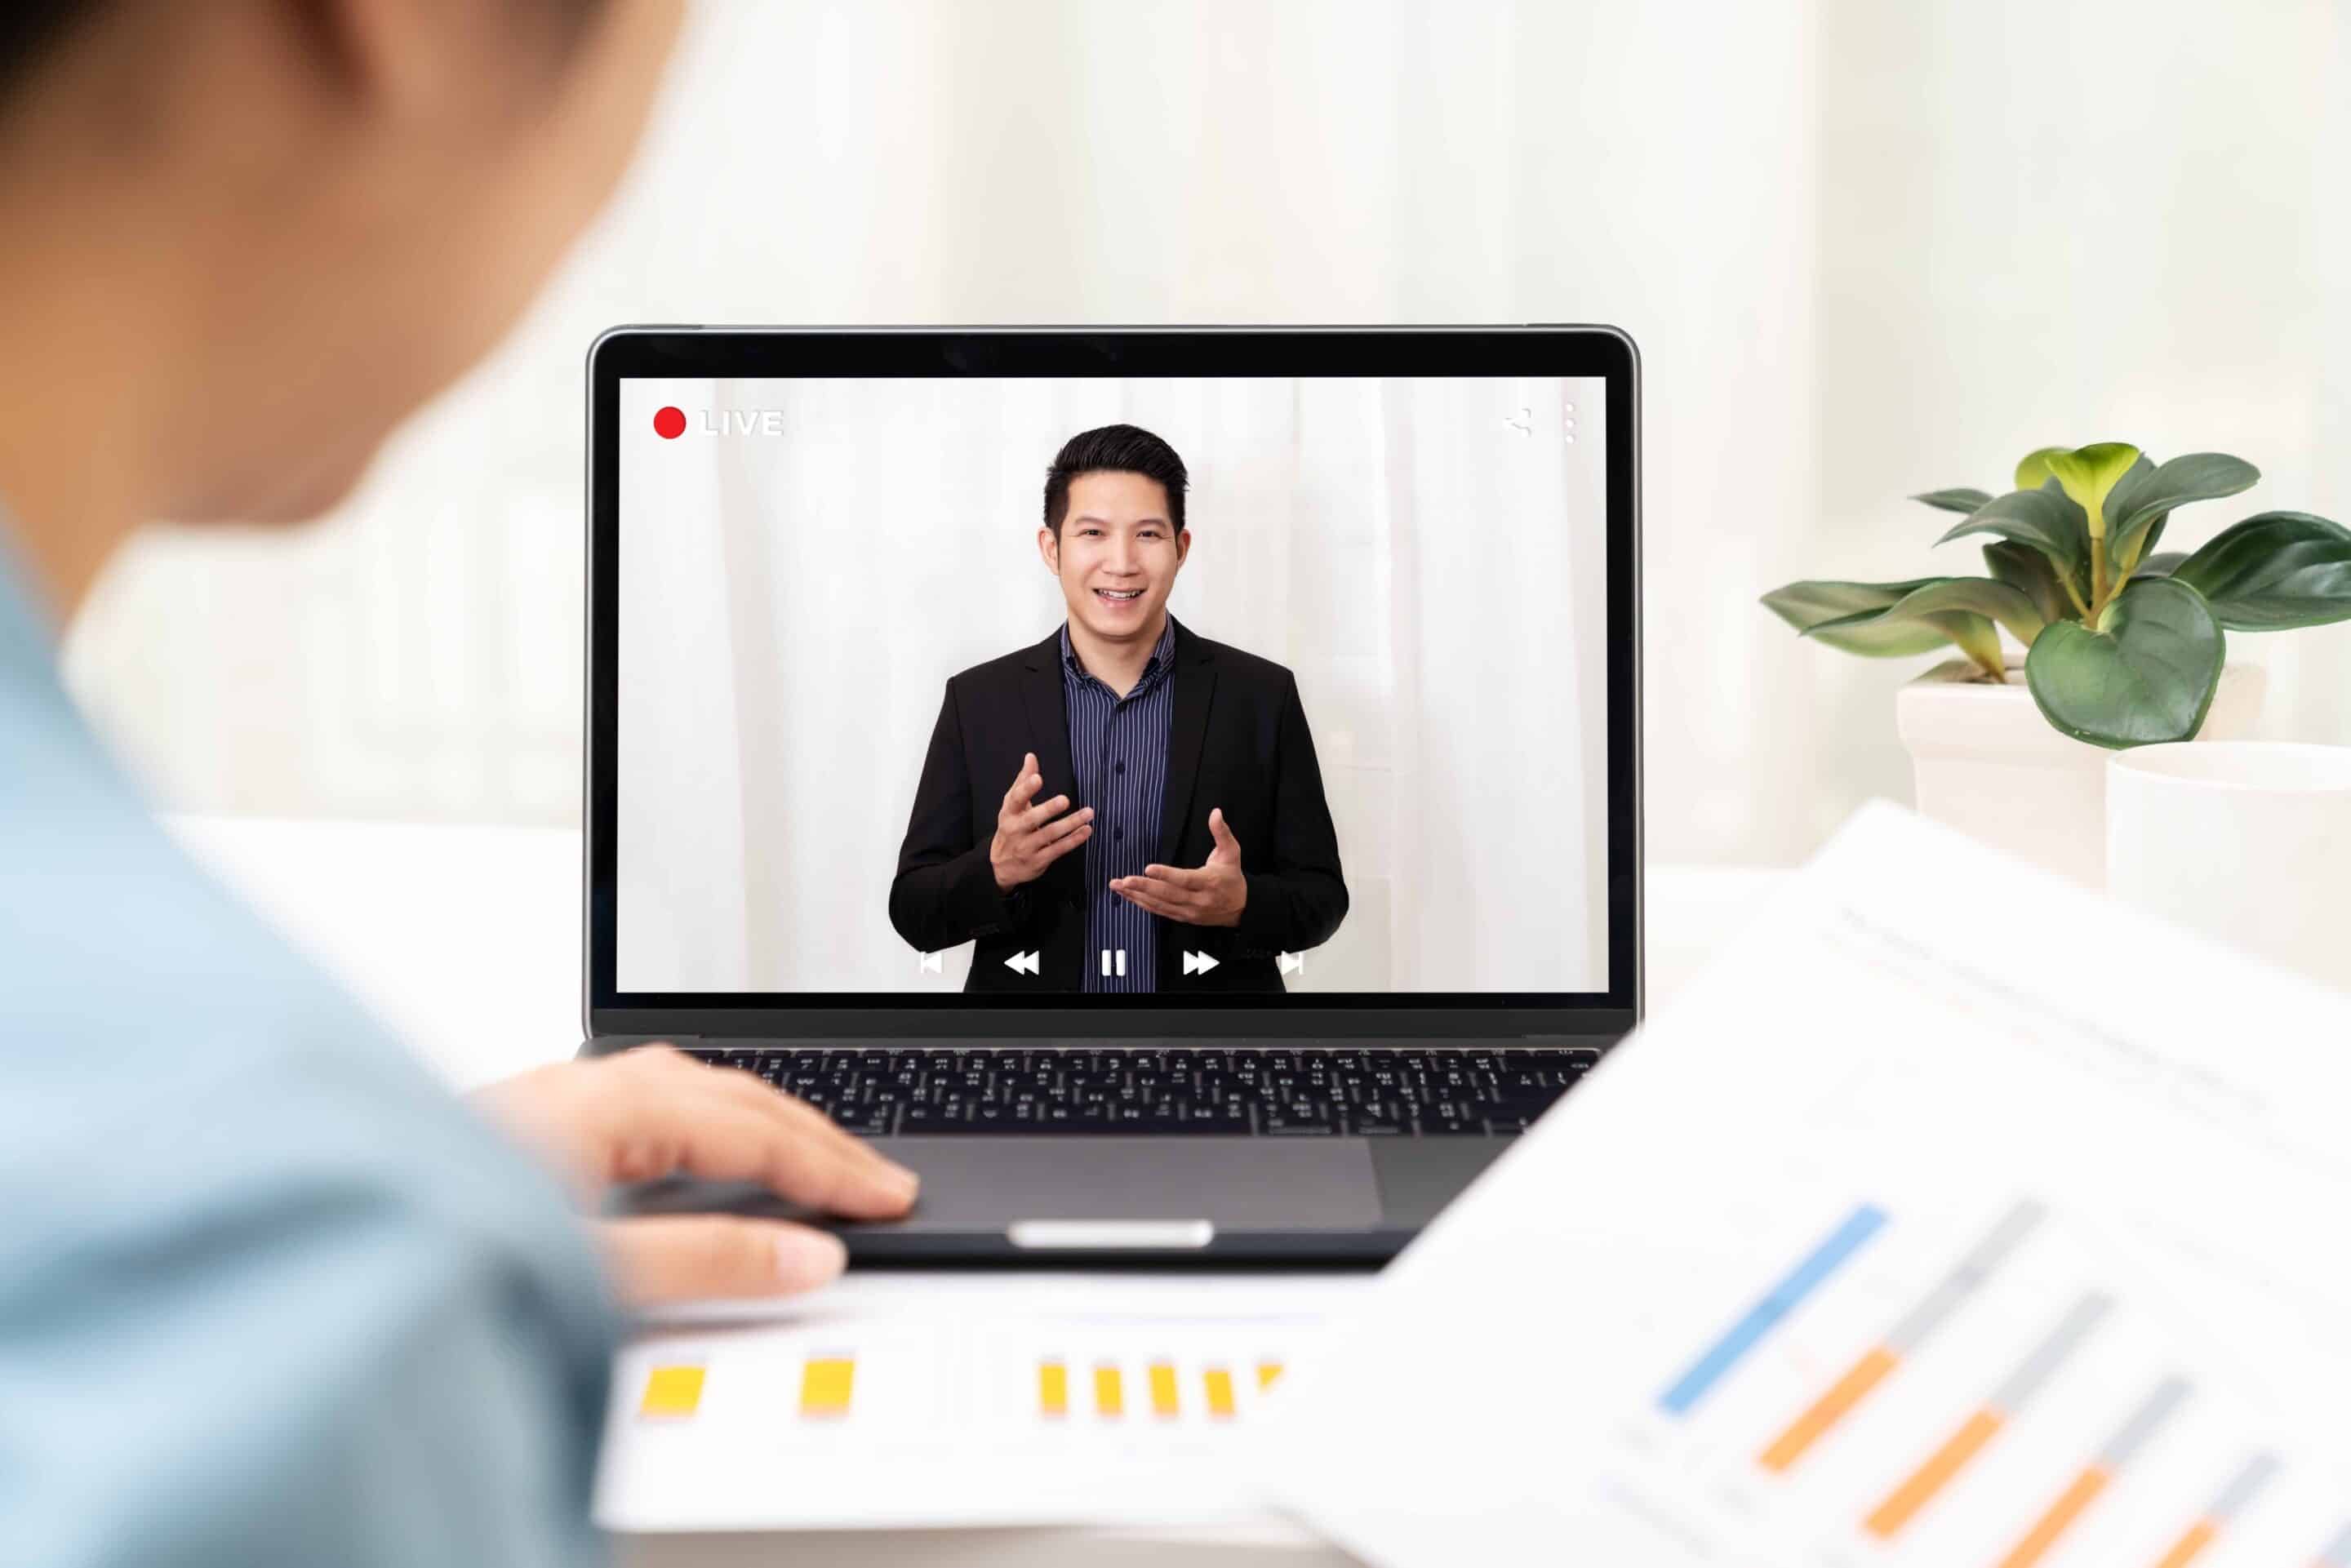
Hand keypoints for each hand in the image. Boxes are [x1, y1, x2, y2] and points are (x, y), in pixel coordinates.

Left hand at [472, 1047, 918, 1305]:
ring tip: (814, 1158)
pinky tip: (705, 1148)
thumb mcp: (591, 1268)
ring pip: (690, 1091)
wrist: (318, 1234)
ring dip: (762, 1123)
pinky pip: (650, 1101)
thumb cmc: (428, 1240)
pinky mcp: (528, 1121)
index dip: (832, 1169)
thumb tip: (805, 1256)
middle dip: (814, 1136)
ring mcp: (553, 1097)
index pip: (756, 1131)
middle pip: (732, 1096)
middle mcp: (584, 1086)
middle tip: (876, 1179)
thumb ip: (706, 1264)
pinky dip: (708, 1123)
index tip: (888, 1198)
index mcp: (609, 1103)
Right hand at [990, 750, 1092, 891]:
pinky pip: (1058, 849)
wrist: (1001, 866)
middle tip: (1065, 800)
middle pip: (1033, 819)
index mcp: (1009, 813)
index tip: (1037, 778)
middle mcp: (1016, 830)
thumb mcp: (1012, 805)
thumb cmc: (1011, 827)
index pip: (1015, 799)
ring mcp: (1027, 847)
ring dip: (1071, 824)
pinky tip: (1086, 830)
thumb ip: (1023, 781)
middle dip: (1048, 809)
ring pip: (1050, 835)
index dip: (1026, 789)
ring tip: (1088, 813)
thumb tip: (1031, 757)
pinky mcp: (1039, 861)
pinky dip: (1074, 840)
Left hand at [1110, 806, 1247, 927]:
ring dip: (1137, 896)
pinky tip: (1129, 897)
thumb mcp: (1231, 852)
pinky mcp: (1183, 917)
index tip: (1147, 868)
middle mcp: (1198, 900)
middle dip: (1143, 887)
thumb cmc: (1232, 876)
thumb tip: (1215, 812)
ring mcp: (1190, 911)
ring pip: (1160, 904)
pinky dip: (1144, 905)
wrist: (1242, 907)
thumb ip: (1221, 832)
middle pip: (1167, 894)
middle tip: (1123, 880)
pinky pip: (1160, 911)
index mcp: (1209, 882)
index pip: (1185, 879)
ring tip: (1118, 887)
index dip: (1166, 875)